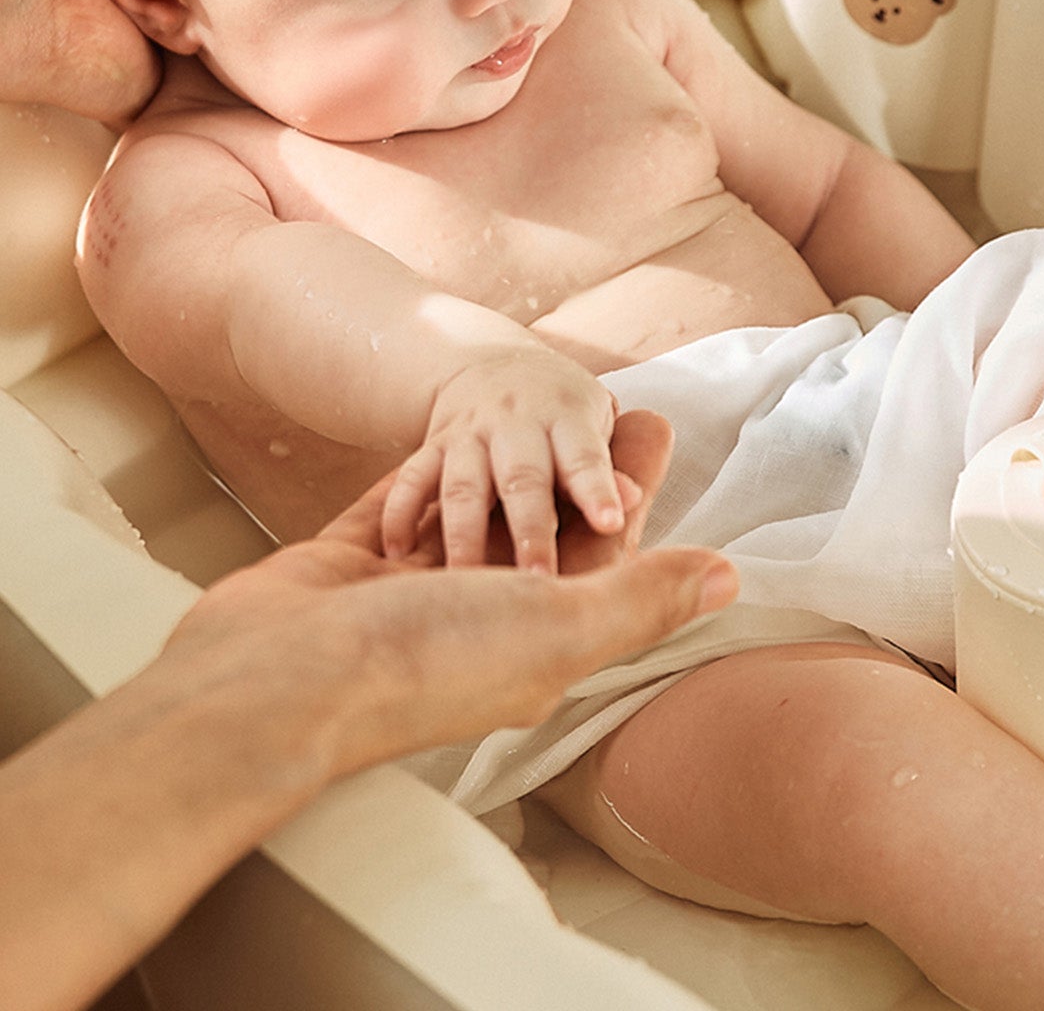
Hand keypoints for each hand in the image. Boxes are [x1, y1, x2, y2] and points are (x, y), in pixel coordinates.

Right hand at [167, 411, 736, 773]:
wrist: (271, 683)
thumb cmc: (424, 658)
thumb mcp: (555, 626)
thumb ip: (639, 598)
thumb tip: (731, 579)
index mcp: (537, 637)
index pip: (604, 554)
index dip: (630, 492)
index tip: (655, 429)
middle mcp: (478, 621)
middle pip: (542, 531)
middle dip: (576, 472)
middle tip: (609, 403)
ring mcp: (406, 599)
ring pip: (468, 522)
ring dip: (498, 476)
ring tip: (525, 420)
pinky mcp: (349, 572)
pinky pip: (396, 516)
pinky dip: (417, 487)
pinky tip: (429, 456)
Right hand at [382, 341, 633, 571]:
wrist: (490, 361)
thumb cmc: (561, 411)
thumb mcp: (594, 421)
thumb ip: (607, 464)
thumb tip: (631, 500)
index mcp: (566, 418)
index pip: (584, 457)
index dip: (597, 489)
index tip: (610, 523)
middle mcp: (515, 423)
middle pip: (522, 477)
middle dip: (529, 528)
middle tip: (538, 581)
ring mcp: (469, 435)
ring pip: (464, 487)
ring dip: (464, 535)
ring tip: (464, 581)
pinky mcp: (430, 448)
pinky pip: (411, 480)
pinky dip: (400, 513)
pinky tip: (395, 552)